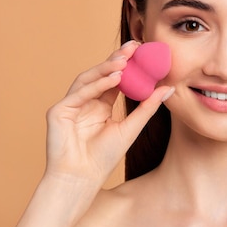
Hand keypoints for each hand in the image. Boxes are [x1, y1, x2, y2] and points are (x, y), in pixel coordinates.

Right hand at [44, 41, 173, 185]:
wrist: (81, 179)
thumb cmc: (103, 158)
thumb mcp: (131, 128)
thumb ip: (148, 107)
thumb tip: (168, 88)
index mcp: (100, 106)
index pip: (114, 80)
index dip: (127, 65)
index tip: (142, 50)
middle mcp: (84, 102)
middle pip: (100, 75)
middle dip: (116, 59)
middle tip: (133, 47)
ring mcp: (70, 105)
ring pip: (87, 79)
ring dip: (106, 69)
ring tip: (125, 61)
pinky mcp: (58, 111)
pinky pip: (79, 93)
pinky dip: (96, 85)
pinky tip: (114, 79)